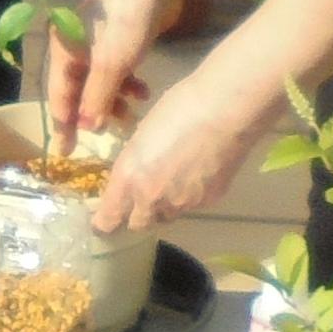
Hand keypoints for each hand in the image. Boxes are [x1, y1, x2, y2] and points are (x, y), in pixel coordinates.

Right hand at [40, 0, 170, 147]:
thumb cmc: (127, 19)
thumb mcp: (111, 64)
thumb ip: (98, 97)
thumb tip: (87, 128)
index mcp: (64, 51)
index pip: (60, 97)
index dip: (63, 125)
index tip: (64, 152)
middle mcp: (75, 48)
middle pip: (79, 91)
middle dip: (94, 114)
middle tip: (108, 137)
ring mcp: (97, 44)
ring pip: (100, 83)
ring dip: (114, 101)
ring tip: (132, 115)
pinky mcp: (119, 40)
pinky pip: (116, 72)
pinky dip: (126, 85)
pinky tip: (142, 92)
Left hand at [88, 66, 263, 231]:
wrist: (226, 111)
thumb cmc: (179, 107)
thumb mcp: (141, 135)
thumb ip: (133, 165)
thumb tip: (134, 179)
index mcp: (128, 178)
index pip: (108, 220)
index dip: (106, 220)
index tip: (106, 213)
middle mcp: (151, 199)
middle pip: (138, 224)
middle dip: (137, 213)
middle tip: (143, 192)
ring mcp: (181, 203)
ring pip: (166, 215)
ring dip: (164, 205)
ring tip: (174, 177)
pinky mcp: (208, 202)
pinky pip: (191, 206)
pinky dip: (189, 196)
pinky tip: (198, 172)